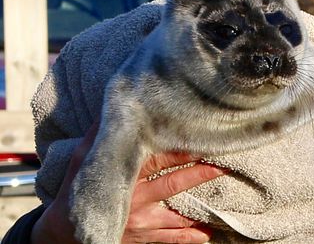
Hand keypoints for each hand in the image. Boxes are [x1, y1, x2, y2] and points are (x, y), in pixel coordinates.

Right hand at [31, 123, 227, 243]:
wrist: (64, 232)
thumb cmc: (76, 189)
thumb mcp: (81, 159)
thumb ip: (98, 135)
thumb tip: (113, 105)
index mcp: (125, 174)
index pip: (159, 157)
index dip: (183, 148)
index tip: (206, 137)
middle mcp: (135, 198)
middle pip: (173, 183)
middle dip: (200, 173)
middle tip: (225, 164)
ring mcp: (139, 221)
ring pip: (177, 215)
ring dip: (201, 209)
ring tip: (228, 200)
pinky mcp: (141, 239)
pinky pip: (169, 240)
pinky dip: (189, 237)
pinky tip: (207, 234)